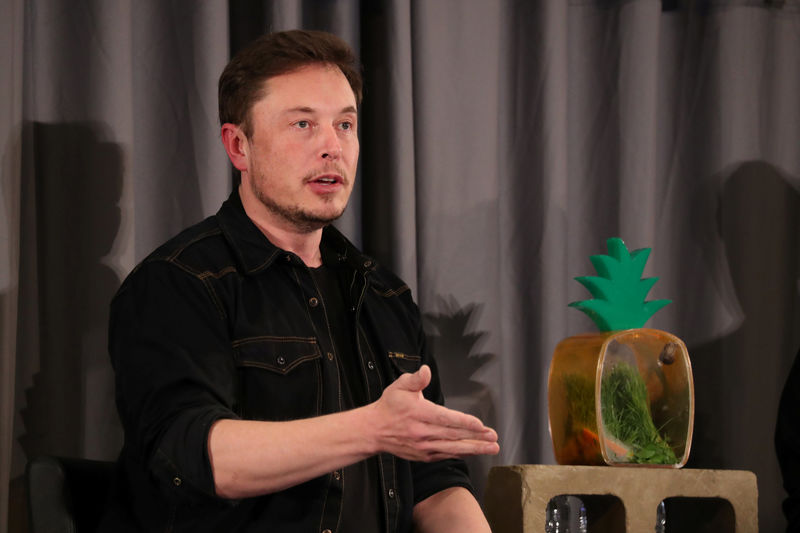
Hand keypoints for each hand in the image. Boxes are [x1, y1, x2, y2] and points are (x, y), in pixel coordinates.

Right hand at [367, 365, 498, 461]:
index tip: (480, 425)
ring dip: (474, 448)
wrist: (374, 431)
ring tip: (491, 448)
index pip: (445, 418)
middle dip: (476, 437)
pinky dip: (461, 454)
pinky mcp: (423, 456)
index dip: (464, 422)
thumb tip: (426, 370)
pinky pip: (446, 455)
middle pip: (453, 435)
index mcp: (418, 413)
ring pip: (452, 448)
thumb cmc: (389, 407)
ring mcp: (423, 447)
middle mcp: (422, 432)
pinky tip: (474, 451)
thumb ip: (415, 379)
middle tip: (493, 437)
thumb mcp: (399, 387)